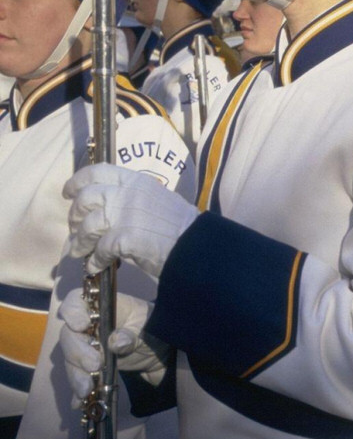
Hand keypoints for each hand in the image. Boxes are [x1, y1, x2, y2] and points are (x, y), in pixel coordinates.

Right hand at [56, 290, 166, 407]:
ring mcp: (87, 348)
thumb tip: (115, 342)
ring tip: (86, 390)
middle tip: (93, 365)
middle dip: (78, 353)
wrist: (162, 351)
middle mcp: (88, 327)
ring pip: (71, 361)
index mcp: (101, 308)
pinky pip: (79, 379)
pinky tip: (80, 403)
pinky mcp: (89, 369)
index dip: (73, 312)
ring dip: (76, 376)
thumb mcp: (149, 327)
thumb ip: (132, 333)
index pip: (76, 302)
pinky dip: (79, 392)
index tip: (81, 325)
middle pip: (69, 336)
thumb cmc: (154, 328)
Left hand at [64, 164, 198, 277]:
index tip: (68, 193)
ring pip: (88, 225)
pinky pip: (99, 250)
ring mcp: (126, 215)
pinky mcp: (126, 238)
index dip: (76, 182)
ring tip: (80, 252)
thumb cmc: (181, 227)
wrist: (198, 246)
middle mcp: (128, 193)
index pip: (97, 172)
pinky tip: (96, 266)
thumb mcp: (157, 199)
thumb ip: (132, 198)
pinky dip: (94, 261)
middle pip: (85, 199)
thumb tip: (105, 209)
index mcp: (137, 181)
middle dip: (75, 217)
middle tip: (76, 230)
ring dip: (80, 241)